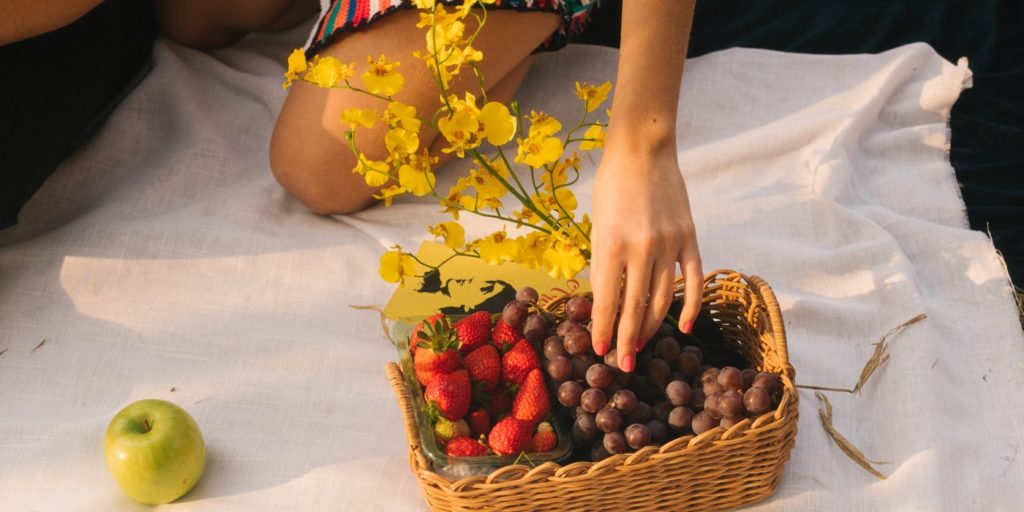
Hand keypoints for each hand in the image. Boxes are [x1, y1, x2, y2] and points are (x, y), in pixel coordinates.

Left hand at [589, 141, 702, 371]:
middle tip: (624, 363)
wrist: (643, 150)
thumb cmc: (611, 186)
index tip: (601, 351)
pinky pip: (693, 280)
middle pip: (636, 307)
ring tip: (643, 346)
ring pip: (663, 299)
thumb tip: (606, 302)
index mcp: (611, 245)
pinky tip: (682, 327)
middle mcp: (641, 248)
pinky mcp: (689, 238)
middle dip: (628, 340)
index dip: (604, 329)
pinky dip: (690, 306)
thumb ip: (603, 264)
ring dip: (652, 327)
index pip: (608, 301)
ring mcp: (669, 244)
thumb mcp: (598, 226)